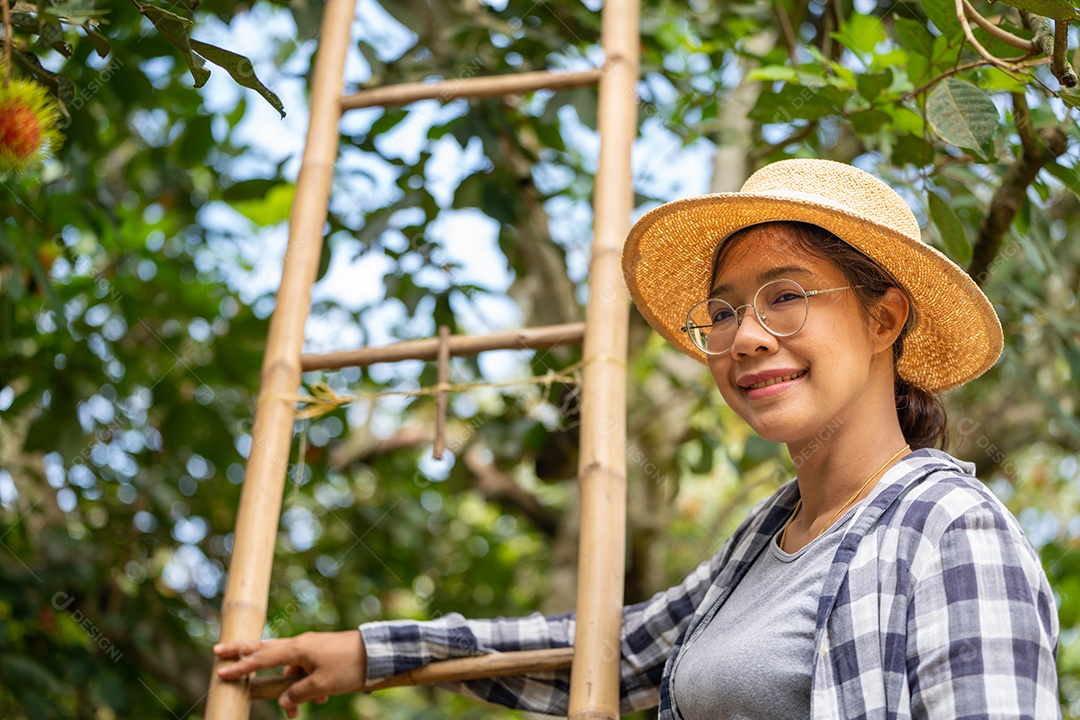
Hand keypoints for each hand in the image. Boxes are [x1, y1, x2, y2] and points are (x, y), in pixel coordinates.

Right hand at [214, 630, 366, 717]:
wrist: (378, 653)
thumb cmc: (349, 666)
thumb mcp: (322, 685)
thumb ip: (298, 693)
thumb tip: (282, 701)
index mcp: (297, 649)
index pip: (262, 657)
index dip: (240, 665)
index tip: (220, 669)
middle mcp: (299, 645)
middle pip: (265, 650)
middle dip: (243, 655)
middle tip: (219, 652)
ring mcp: (309, 649)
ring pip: (286, 668)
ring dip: (288, 690)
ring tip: (295, 712)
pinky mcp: (318, 654)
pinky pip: (302, 672)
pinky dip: (304, 687)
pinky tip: (320, 699)